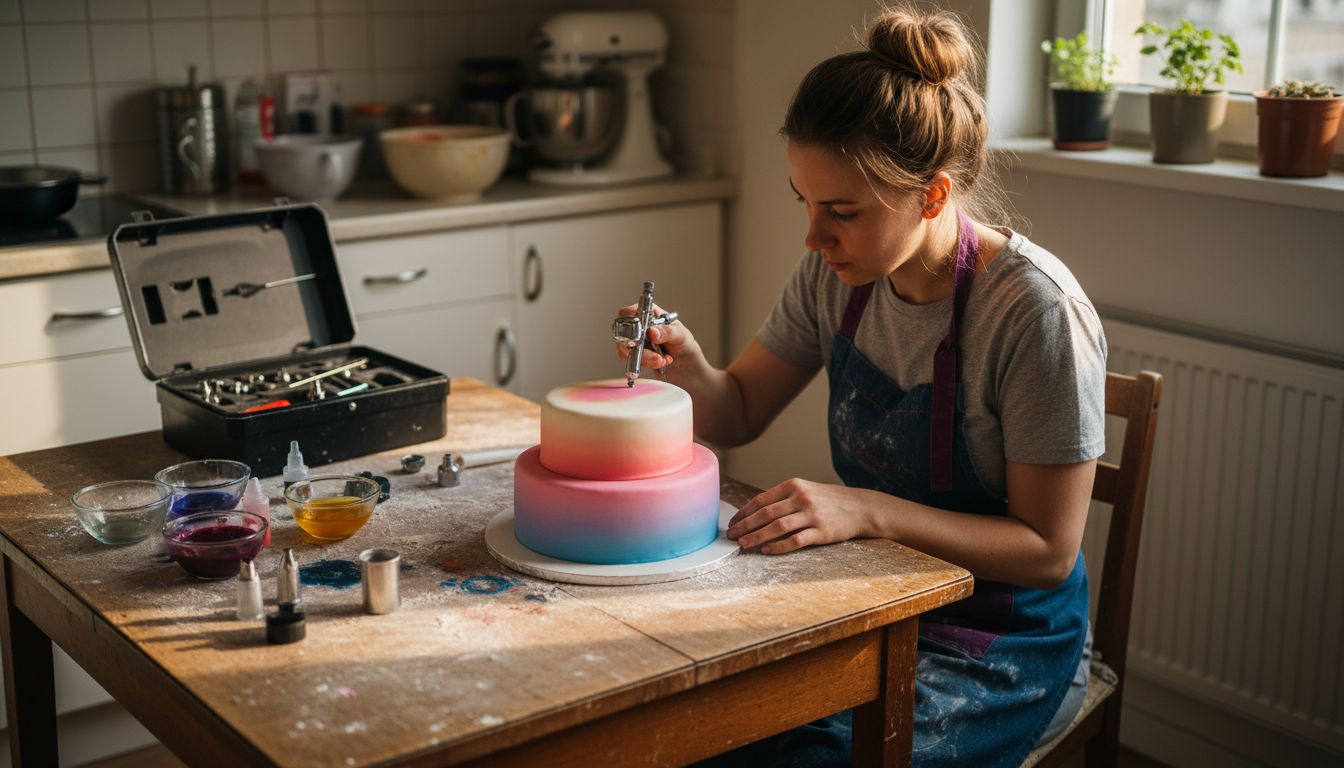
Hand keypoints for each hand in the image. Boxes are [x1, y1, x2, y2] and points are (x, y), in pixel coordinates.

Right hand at [614, 301, 701, 371]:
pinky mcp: (634, 355)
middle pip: (623, 333)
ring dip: (644, 358)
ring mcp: (634, 341)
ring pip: (625, 349)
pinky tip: (659, 362)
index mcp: (648, 313)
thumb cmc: (683, 343)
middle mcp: (638, 325)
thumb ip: (666, 332)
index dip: (630, 323)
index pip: (628, 313)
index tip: (641, 335)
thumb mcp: (680, 335)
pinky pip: (630, 360)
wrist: (685, 363)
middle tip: (655, 355)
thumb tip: (651, 332)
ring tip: (661, 360)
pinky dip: (645, 364)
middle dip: (638, 348)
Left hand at [726, 479, 874, 554]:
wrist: (861, 507)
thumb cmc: (829, 500)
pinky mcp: (821, 532)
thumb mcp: (806, 490)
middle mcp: (801, 498)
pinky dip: (778, 546)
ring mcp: (812, 515)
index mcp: (794, 486)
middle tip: (731, 536)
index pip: (761, 500)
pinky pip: (795, 541)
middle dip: (745, 526)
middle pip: (765, 514)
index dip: (744, 512)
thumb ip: (783, 498)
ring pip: (777, 527)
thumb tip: (756, 511)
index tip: (733, 523)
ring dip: (756, 537)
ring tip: (743, 544)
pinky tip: (766, 550)